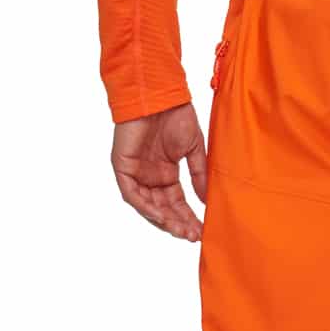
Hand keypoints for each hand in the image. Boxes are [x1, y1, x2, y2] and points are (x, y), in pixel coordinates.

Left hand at [112, 104, 208, 240]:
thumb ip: (198, 174)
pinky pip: (132, 194)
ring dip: (163, 220)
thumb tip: (207, 201)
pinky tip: (161, 216)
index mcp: (166, 173)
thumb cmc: (176, 115)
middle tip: (193, 236)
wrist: (160, 94)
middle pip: (163, 209)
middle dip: (178, 224)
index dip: (189, 217)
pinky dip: (146, 207)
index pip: (177, 203)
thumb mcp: (194, 149)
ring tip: (181, 231)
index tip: (203, 230)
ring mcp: (135, 173)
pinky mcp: (123, 167)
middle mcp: (150, 177)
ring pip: (147, 206)